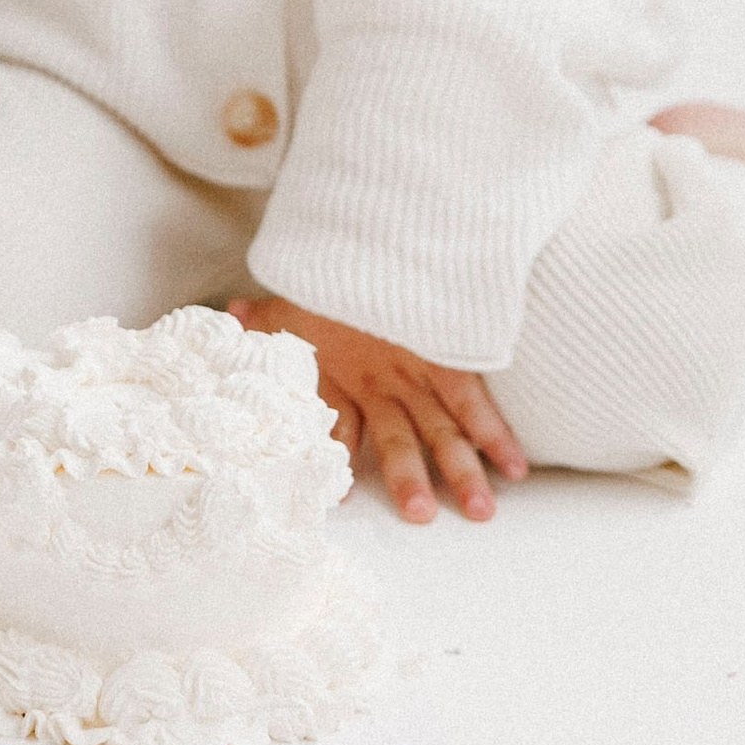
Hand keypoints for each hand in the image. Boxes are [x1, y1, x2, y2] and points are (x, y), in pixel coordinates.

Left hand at [228, 291, 529, 523]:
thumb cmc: (325, 275)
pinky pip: (476, 398)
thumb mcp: (285, 297)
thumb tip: (229, 317)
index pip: (334, 427)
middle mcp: (377, 380)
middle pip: (396, 437)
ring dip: (462, 468)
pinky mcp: (446, 355)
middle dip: (409, 477)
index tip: (340, 501)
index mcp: (333, 372)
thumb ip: (260, 320)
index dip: (337, 459)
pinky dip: (497, 431)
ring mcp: (416, 370)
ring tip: (479, 511)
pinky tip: (515, 468)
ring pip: (442, 427)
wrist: (367, 228)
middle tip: (420, 516)